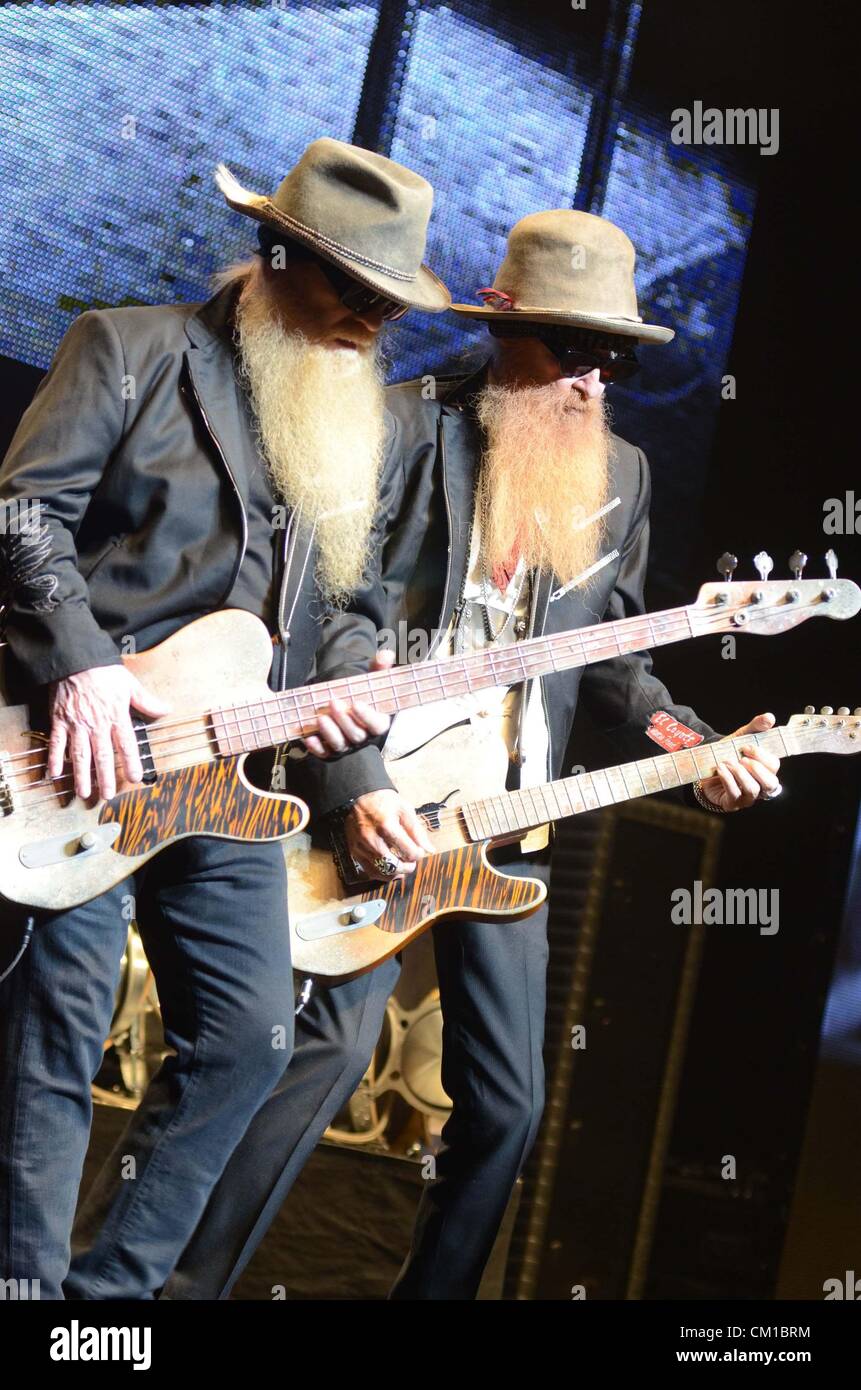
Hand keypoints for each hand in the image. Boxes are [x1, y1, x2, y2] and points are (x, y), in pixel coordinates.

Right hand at [48, 665, 170, 799]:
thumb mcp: (130, 684)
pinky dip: (55, 759)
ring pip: (80, 755)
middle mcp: (97, 724)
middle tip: (108, 795)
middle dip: (105, 778)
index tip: (134, 778)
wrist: (75, 659)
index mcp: (116, 716)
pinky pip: (57, 743)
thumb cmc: (104, 671)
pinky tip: (55, 773)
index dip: (131, 763)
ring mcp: (76, 724)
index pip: (126, 745)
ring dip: (82, 775)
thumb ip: (147, 701)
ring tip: (84, 792)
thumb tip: (166, 710)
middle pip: (102, 756)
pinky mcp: (59, 720)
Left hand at [303, 647, 394, 758]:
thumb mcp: (373, 682)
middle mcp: (362, 737)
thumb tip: (385, 654)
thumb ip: (380, 669)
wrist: (348, 710)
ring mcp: (347, 745)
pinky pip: (324, 753)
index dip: (368, 717)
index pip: (377, 726)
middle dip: (344, 720)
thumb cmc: (363, 696)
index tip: (357, 703)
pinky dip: (317, 748)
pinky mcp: (331, 750)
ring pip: (340, 744)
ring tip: (321, 718)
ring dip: (330, 733)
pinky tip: (309, 738)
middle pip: (356, 735)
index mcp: (377, 723)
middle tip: (333, 702)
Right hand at [344, 788, 434, 878]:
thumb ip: (417, 831)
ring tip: (402, 868)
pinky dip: (381, 874)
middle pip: (393, 866)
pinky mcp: (354, 850)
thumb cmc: (384, 801)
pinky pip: (368, 870)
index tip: (419, 851)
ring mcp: (361, 846)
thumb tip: (429, 849)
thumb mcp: (405, 809)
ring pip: (380, 871)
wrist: (360, 796)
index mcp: (386, 826)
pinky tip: (389, 870)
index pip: (408, 851)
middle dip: (407, 868)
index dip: (418, 855)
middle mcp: (371, 838)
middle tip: (411, 863)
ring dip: (395, 873)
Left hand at [697, 712, 781, 812]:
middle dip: (756, 768)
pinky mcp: (732, 803)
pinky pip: (735, 795)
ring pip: (753, 790)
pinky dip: (727, 780)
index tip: (746, 746)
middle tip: (740, 758)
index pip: (774, 765)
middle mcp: (761, 785)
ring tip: (727, 762)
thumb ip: (756, 727)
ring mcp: (747, 797)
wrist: (705, 767)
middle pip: (771, 783)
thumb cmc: (728, 753)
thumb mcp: (741, 737)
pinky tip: (720, 769)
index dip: (762, 756)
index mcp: (766, 769)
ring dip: (740, 774)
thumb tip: (770, 717)